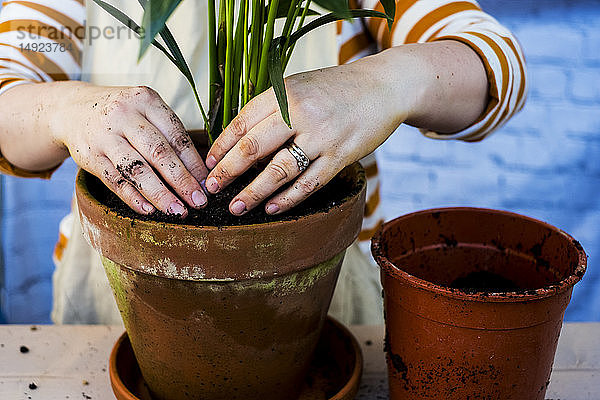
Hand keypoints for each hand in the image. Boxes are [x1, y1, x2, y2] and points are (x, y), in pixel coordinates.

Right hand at [53, 83, 208, 216]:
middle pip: (159, 152)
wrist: (70, 109)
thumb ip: (169, 135)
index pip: (176, 135)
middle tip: (198, 202)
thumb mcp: (145, 111)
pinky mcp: (89, 157)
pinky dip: (133, 198)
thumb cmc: (122, 115)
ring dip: (160, 194)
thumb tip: (200, 174)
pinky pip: (115, 181)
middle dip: (182, 181)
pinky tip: (150, 210)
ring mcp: (104, 136)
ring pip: (137, 169)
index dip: (194, 163)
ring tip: (178, 211)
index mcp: (145, 100)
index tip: (207, 185)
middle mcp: (124, 115)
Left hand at [204, 59, 409, 215]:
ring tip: (236, 208)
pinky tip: (272, 208)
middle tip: (211, 188)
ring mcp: (322, 136)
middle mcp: (301, 112)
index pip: (243, 121)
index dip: (221, 145)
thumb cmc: (337, 89)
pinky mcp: (341, 156)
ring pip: (279, 170)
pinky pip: (309, 183)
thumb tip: (240, 139)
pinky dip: (288, 199)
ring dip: (253, 192)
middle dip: (227, 171)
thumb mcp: (300, 85)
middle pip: (253, 146)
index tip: (208, 163)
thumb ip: (273, 107)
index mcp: (285, 91)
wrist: (385, 87)